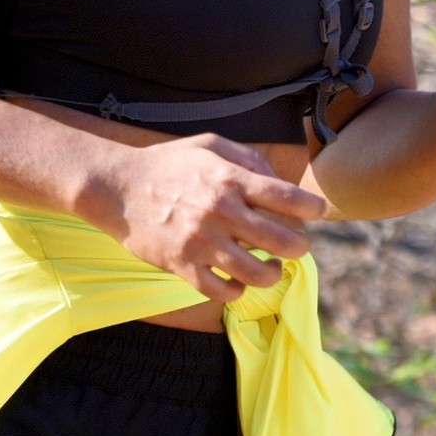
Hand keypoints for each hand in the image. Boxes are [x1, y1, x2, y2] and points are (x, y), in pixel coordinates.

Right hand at [90, 133, 327, 303]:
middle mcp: (221, 212)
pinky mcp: (182, 266)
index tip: (318, 212)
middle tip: (297, 245)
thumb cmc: (168, 164)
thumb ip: (248, 159)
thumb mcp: (209, 145)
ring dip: (273, 273)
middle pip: (282, 241)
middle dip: (300, 246)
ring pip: (257, 273)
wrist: (118, 188)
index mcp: (230, 179)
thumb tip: (281, 181)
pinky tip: (240, 281)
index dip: (311, 208)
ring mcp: (201, 242)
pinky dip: (238, 290)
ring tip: (273, 266)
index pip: (287, 198)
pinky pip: (221, 290)